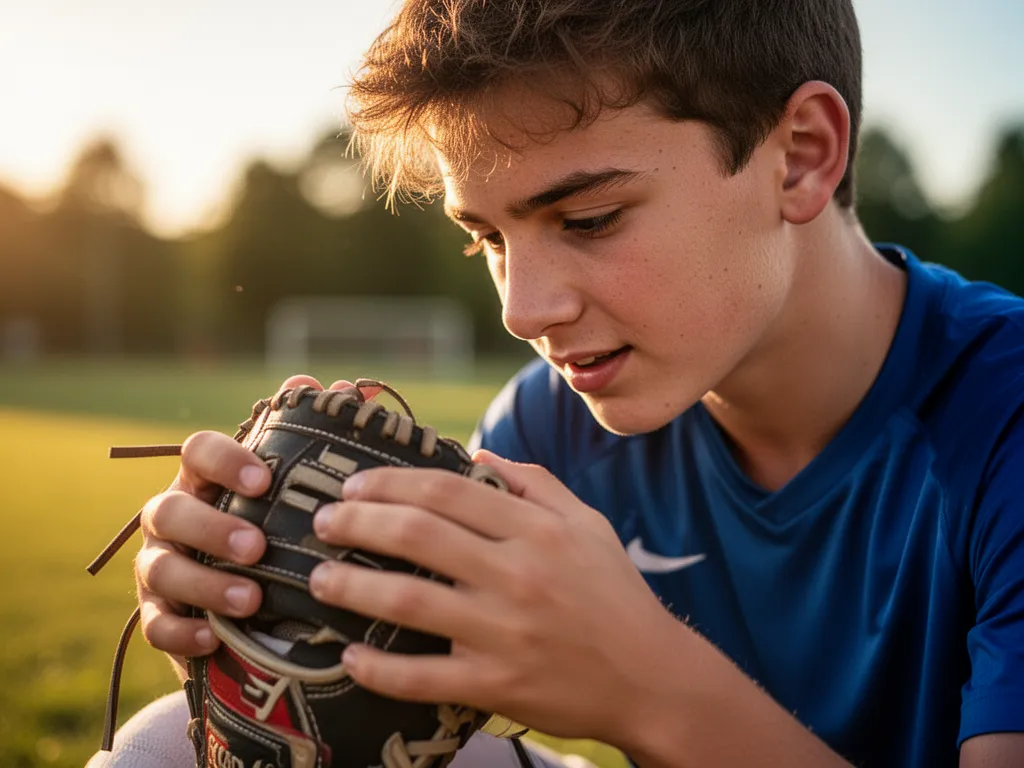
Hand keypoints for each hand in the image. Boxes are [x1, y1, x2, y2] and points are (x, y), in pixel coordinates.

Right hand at [133, 374, 372, 666]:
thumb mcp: (296, 487)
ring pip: (159, 569)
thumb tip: (340, 387)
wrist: (256, 607)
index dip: (224, 460)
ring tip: (252, 599)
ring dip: (204, 583)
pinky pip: (154, 624)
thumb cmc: (278, 527)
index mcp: (207, 479)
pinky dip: (180, 632)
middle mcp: (174, 516)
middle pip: (168, 509)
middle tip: (258, 546)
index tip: (263, 480)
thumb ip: (314, 437)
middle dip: (211, 527)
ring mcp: (160, 565)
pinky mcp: (158, 615)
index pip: (198, 451)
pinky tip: (213, 638)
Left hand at [307, 451, 683, 744]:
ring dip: (352, 586)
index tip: (354, 486)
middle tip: (324, 522)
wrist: (653, 678)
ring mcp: (505, 633)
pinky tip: (348, 656)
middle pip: (417, 534)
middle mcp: (517, 574)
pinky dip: (378, 669)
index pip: (446, 490)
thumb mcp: (586, 525)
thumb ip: (534, 483)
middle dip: (357, 522)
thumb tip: (476, 455)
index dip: (390, 482)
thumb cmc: (615, 594)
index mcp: (536, 530)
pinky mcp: (498, 686)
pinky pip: (423, 677)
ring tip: (319, 578)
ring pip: (408, 601)